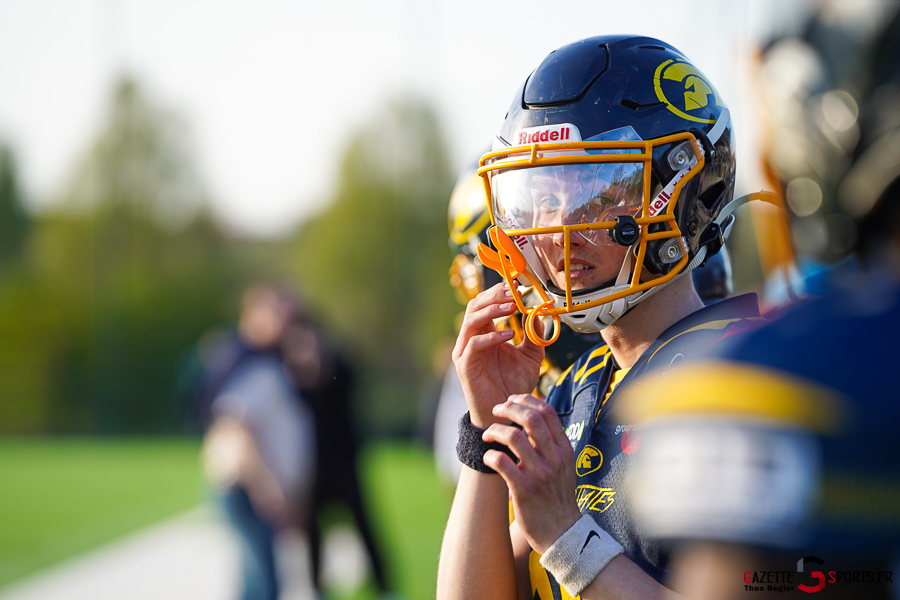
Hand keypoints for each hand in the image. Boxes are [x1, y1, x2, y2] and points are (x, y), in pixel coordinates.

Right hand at [452, 283, 543, 426]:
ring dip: (492, 310)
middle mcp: (471, 339)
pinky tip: (509, 335)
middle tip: (514, 292)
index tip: (518, 285)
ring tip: (512, 307)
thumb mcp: (531, 357)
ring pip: (471, 320)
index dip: (499, 292)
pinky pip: (474, 345)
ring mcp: (465, 351)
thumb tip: (538, 313)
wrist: (505, 414)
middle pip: (475, 305)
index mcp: (484, 333)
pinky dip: (491, 337)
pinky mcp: (465, 366)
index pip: (486, 303)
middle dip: (494, 295)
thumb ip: (534, 336)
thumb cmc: (514, 385)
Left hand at [483, 394, 580, 553]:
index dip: (526, 400)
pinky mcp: (524, 490)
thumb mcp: (563, 466)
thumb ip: (550, 443)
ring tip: (487, 436)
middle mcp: (554, 458)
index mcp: (564, 449)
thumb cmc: (557, 496)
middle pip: (530, 418)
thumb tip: (530, 417)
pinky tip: (488, 458)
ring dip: (494, 431)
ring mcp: (540, 474)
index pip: (547, 412)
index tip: (512, 401)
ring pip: (514, 437)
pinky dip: (490, 456)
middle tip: (496, 411)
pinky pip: (502, 463)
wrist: (562, 532)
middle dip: (508, 408)